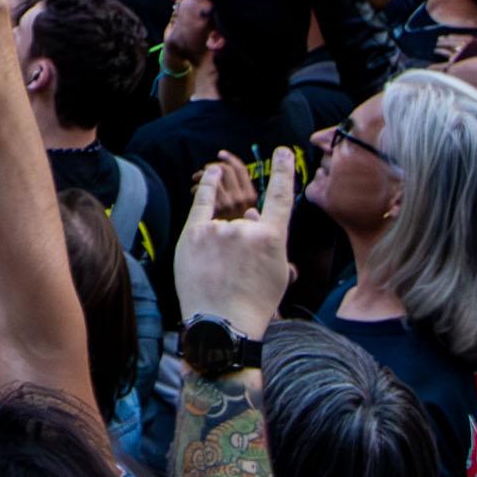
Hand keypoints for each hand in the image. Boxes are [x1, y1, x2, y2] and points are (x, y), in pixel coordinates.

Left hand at [172, 145, 297, 337]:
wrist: (221, 323)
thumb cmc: (253, 303)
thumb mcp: (277, 274)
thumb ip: (269, 240)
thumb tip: (252, 214)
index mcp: (272, 237)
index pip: (280, 196)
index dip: (282, 171)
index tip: (282, 152)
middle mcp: (246, 227)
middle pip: (246, 222)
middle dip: (242, 241)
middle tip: (236, 271)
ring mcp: (218, 229)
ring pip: (224, 224)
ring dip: (223, 240)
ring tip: (220, 271)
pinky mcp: (194, 233)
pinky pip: (202, 203)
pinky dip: (207, 187)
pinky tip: (210, 173)